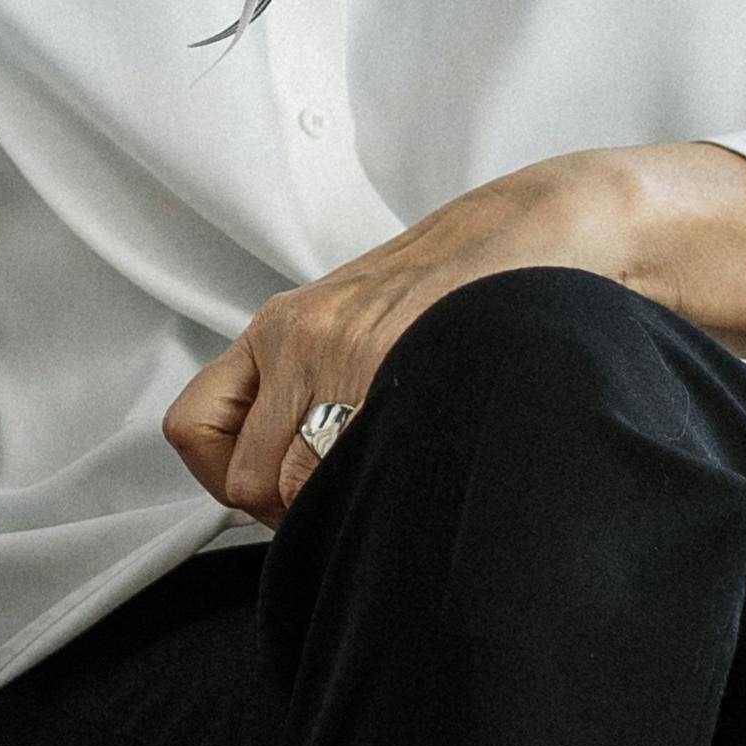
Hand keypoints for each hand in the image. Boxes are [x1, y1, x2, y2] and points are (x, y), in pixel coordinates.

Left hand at [164, 144, 745, 524]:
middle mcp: (295, 336)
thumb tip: (295, 495)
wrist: (550, 232)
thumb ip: (319, 391)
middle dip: (299, 513)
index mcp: (282, 328)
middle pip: (247, 481)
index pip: (194, 428)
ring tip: (404, 485)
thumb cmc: (472, 292)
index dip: (234, 480)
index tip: (281, 496)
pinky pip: (348, 475)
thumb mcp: (371, 325)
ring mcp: (336, 351)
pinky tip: (422, 473)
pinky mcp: (383, 364)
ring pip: (295, 490)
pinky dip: (378, 494)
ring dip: (345, 510)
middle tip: (364, 499)